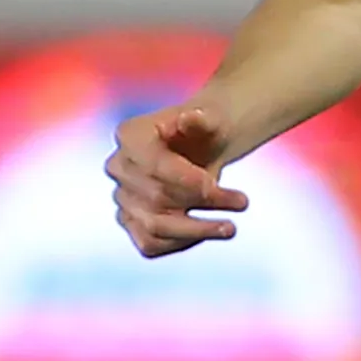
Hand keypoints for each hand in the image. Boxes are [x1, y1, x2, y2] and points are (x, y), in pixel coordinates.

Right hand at [106, 100, 248, 260]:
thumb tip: (190, 118)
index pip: (153, 165)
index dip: (185, 179)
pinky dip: (181, 242)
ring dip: (197, 230)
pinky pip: (150, 244)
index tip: (214, 185)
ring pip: (154, 226)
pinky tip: (208, 232)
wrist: (199, 147)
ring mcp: (123, 197)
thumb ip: (201, 117)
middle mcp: (119, 167)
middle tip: (242, 201)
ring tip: (230, 228)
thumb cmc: (204, 130)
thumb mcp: (211, 117)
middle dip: (203, 202)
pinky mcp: (131, 222)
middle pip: (157, 197)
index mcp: (130, 135)